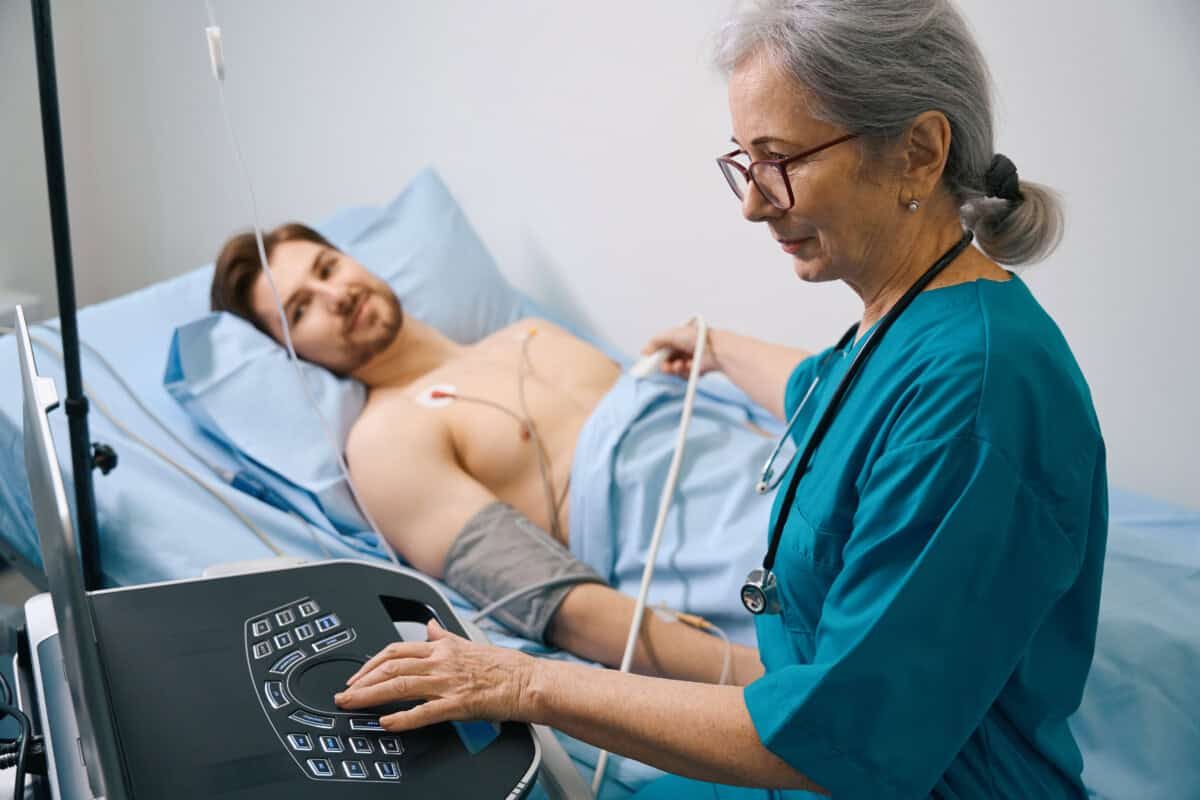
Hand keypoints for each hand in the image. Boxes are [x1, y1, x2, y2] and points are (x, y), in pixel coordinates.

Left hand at [335, 620, 535, 730]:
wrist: (528, 681)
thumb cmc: (504, 666)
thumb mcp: (468, 643)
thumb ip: (443, 636)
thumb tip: (428, 625)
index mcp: (442, 648)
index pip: (396, 650)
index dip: (370, 663)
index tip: (356, 676)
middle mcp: (441, 662)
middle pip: (391, 666)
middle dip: (361, 681)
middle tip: (343, 695)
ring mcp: (448, 682)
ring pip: (400, 685)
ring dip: (371, 696)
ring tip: (352, 705)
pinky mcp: (458, 704)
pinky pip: (424, 712)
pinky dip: (402, 718)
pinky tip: (386, 723)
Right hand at [641, 321, 719, 377]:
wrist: (716, 348)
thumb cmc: (698, 337)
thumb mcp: (671, 334)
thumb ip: (655, 341)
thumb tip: (644, 351)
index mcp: (674, 339)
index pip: (659, 350)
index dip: (653, 357)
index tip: (647, 363)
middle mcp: (680, 350)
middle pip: (664, 362)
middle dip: (663, 365)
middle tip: (666, 366)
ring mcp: (687, 361)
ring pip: (672, 371)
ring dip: (674, 369)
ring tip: (681, 364)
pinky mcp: (693, 371)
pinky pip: (682, 376)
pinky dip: (684, 372)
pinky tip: (690, 366)